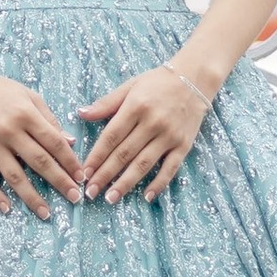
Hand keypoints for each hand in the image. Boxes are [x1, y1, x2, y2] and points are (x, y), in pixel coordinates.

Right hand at [0, 62, 84, 218]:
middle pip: (39, 161)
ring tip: (46, 213)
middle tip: (75, 198)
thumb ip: (50, 119)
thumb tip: (70, 143)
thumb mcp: (29, 96)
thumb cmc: (0, 89)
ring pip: (15, 176)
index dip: (70, 161)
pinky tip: (8, 208)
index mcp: (26, 114)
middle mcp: (9, 130)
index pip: (54, 142)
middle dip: (60, 182)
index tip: (81, 177)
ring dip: (32, 197)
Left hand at [76, 62, 215, 205]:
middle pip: (124, 153)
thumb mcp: (130, 86)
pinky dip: (159, 184)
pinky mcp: (184, 145)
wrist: (195, 78)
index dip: (96, 156)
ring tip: (110, 198)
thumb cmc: (158, 82)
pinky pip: (170, 168)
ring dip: (125, 183)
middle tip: (90, 192)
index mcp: (136, 106)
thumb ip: (106, 103)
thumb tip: (81, 114)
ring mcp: (169, 135)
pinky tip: (146, 197)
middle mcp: (152, 122)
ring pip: (143, 164)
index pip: (111, 136)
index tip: (84, 173)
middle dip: (105, 175)